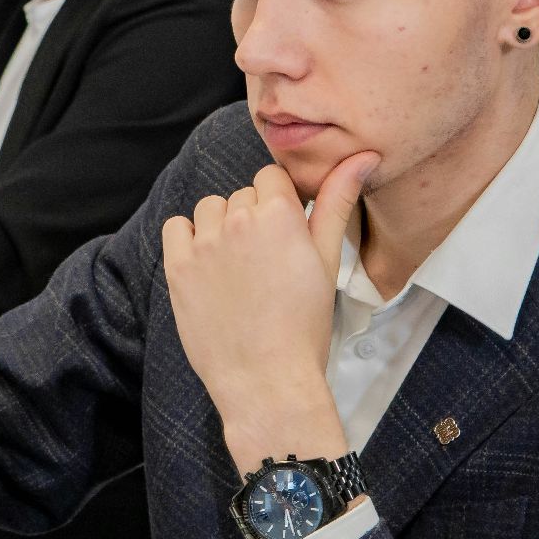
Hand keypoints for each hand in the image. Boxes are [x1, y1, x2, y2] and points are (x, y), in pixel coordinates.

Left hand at [160, 153, 378, 472]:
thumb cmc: (304, 327)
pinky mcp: (178, 267)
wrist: (268, 381)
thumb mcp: (328, 261)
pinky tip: (207, 267)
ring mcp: (204, 244)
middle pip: (241, 195)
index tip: (284, 233)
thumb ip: (338, 202)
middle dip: (253, 219)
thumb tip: (362, 157)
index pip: (271, 178)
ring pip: (209, 208)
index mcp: (280, 215)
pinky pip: (176, 227)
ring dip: (220, 227)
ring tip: (238, 267)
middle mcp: (238, 220)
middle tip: (266, 262)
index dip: (279, 204)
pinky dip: (188, 239)